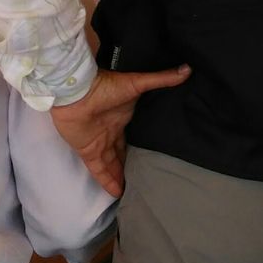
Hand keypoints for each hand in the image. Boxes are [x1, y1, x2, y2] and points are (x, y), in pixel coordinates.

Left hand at [52, 65, 190, 196]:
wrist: (76, 91)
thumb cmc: (105, 86)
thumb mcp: (137, 83)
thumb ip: (161, 79)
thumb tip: (186, 69)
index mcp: (122, 119)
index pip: (132, 138)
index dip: (140, 149)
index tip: (152, 159)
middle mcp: (110, 133)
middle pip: (121, 154)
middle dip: (130, 166)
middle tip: (143, 180)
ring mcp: (98, 143)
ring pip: (111, 165)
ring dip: (120, 177)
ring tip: (132, 192)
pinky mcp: (87, 151)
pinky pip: (98, 170)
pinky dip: (107, 181)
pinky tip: (116, 193)